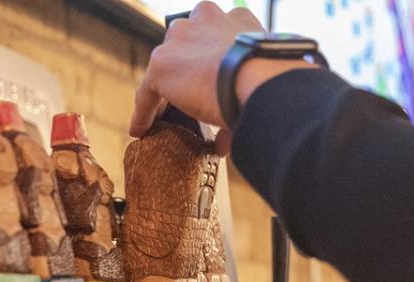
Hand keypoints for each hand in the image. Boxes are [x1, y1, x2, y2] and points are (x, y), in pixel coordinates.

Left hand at [130, 2, 317, 145]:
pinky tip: (141, 129)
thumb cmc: (273, 80)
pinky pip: (148, 92)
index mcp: (236, 19)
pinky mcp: (162, 64)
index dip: (213, 62)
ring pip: (167, 66)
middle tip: (191, 98)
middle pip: (188, 44)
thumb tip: (237, 130)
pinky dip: (144, 112)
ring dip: (167, 90)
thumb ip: (246, 92)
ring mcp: (181, 38)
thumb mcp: (263, 76)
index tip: (212, 82)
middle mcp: (206, 18)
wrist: (260, 79)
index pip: (216, 36)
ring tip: (163, 117)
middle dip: (189, 70)